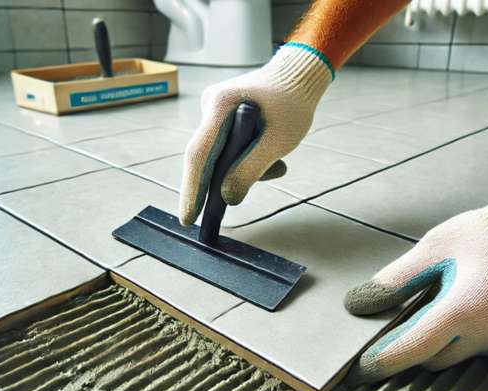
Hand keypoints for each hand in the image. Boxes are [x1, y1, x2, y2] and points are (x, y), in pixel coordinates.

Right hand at [179, 43, 332, 224]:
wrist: (300, 75)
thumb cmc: (292, 104)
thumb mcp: (277, 141)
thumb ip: (251, 170)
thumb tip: (227, 198)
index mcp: (220, 105)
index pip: (199, 155)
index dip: (192, 189)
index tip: (187, 218)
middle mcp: (211, 106)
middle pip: (205, 157)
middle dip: (219, 184)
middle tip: (216, 215)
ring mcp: (215, 110)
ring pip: (220, 155)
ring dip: (246, 168)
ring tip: (278, 165)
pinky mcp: (224, 116)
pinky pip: (229, 147)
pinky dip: (248, 158)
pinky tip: (272, 157)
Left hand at [344, 180, 487, 384]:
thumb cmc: (482, 235)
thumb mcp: (430, 249)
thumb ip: (393, 281)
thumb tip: (358, 305)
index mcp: (467, 306)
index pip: (416, 346)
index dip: (385, 359)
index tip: (362, 368)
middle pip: (431, 357)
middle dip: (412, 341)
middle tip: (409, 310)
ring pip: (452, 357)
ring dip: (437, 339)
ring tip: (444, 299)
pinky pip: (473, 351)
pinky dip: (460, 336)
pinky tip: (465, 306)